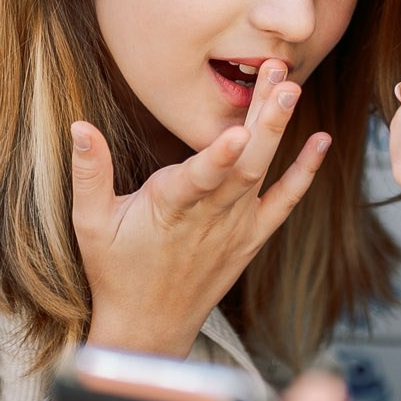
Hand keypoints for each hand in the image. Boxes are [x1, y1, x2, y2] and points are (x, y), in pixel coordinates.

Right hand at [72, 62, 328, 356]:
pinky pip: (284, 202)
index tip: (238, 131)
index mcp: (170, 207)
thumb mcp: (90, 222)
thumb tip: (78, 125)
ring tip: (291, 86)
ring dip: (278, 128)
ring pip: (263, 172)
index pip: (199, 179)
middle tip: (279, 75)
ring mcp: (236, 227)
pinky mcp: (251, 237)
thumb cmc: (117, 271)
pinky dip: (304, 172)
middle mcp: (210, 216)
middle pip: (243, 163)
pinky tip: (321, 141)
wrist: (149, 326)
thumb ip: (89, 172)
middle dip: (263, 116)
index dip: (218, 156)